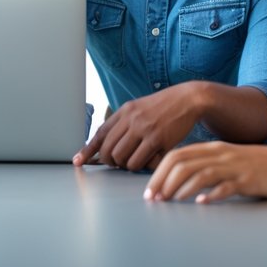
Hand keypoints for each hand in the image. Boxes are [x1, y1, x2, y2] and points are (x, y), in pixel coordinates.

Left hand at [73, 82, 204, 170]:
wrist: (188, 100)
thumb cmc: (162, 108)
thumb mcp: (138, 109)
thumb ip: (123, 123)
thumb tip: (105, 142)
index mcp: (123, 111)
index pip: (99, 134)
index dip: (87, 150)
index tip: (78, 161)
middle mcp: (131, 119)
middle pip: (108, 150)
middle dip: (110, 161)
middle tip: (118, 163)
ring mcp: (144, 129)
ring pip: (122, 159)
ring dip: (126, 165)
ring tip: (135, 160)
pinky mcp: (158, 139)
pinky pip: (141, 162)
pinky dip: (141, 166)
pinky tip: (148, 161)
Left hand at [145, 142, 266, 202]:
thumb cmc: (254, 163)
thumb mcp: (225, 158)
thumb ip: (203, 164)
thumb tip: (175, 178)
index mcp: (211, 148)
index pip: (176, 155)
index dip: (158, 172)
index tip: (150, 190)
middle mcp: (219, 155)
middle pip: (183, 163)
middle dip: (164, 181)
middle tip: (154, 199)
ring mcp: (234, 167)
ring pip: (201, 173)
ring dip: (182, 188)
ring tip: (171, 200)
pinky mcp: (248, 180)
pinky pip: (227, 186)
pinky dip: (212, 194)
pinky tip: (201, 202)